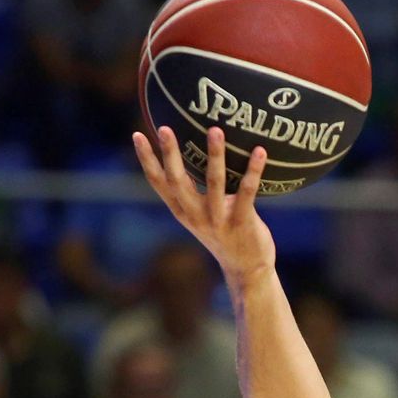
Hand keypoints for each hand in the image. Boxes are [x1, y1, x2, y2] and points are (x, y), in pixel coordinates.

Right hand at [132, 125, 274, 288]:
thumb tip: (198, 156)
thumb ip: (196, 193)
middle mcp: (195, 215)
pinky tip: (260, 151)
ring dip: (214, 154)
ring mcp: (218, 219)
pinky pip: (247, 191)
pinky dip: (253, 170)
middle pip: (178, 180)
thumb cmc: (226, 236)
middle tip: (165, 128)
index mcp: (182, 211)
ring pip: (214, 182)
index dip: (146, 160)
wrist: (247, 270)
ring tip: (215, 130)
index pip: (158, 183)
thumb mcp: (203, 216)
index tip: (137, 135)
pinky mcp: (242, 222)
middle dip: (170, 153)